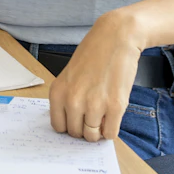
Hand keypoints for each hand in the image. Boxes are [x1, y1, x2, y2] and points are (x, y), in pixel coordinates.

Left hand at [49, 10, 141, 142]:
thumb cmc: (94, 52)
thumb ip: (68, 98)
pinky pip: (110, 134)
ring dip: (99, 129)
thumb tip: (73, 124)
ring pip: (92, 137)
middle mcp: (73, 100)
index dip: (70, 124)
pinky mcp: (115, 107)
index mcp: (58, 92)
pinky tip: (113, 113)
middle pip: (76, 134)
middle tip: (93, 114)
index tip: (77, 119)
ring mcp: (94, 105)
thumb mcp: (70, 74)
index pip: (58, 127)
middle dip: (85, 127)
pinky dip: (112, 128)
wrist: (116, 36)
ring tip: (103, 111)